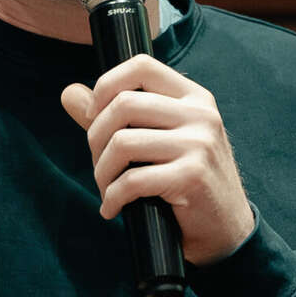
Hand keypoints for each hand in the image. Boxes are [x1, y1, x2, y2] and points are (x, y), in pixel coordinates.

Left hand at [60, 56, 255, 265]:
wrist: (226, 231)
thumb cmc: (186, 183)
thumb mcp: (158, 140)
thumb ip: (114, 115)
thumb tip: (68, 93)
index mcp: (194, 98)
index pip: (141, 66)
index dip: (105, 85)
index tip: (92, 115)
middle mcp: (200, 114)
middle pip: (123, 104)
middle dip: (96, 138)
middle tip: (100, 165)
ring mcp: (199, 144)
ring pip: (122, 143)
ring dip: (102, 172)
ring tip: (106, 190)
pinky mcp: (192, 176)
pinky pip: (131, 180)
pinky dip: (111, 198)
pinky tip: (112, 208)